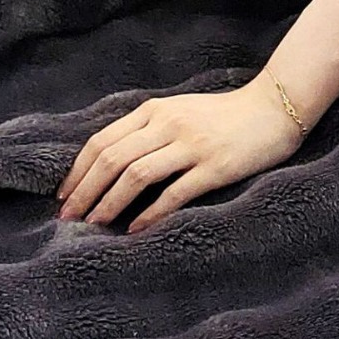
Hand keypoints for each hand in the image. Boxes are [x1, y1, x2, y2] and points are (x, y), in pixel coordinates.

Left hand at [55, 78, 309, 232]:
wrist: (274, 109)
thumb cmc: (224, 115)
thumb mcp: (179, 110)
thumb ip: (148, 128)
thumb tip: (111, 162)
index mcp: (154, 110)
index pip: (102, 141)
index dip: (78, 171)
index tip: (64, 196)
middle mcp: (168, 124)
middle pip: (112, 159)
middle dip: (85, 191)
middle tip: (68, 218)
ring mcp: (191, 145)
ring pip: (136, 175)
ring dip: (109, 203)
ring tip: (95, 226)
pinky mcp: (214, 167)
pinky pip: (174, 192)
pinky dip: (150, 213)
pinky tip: (135, 230)